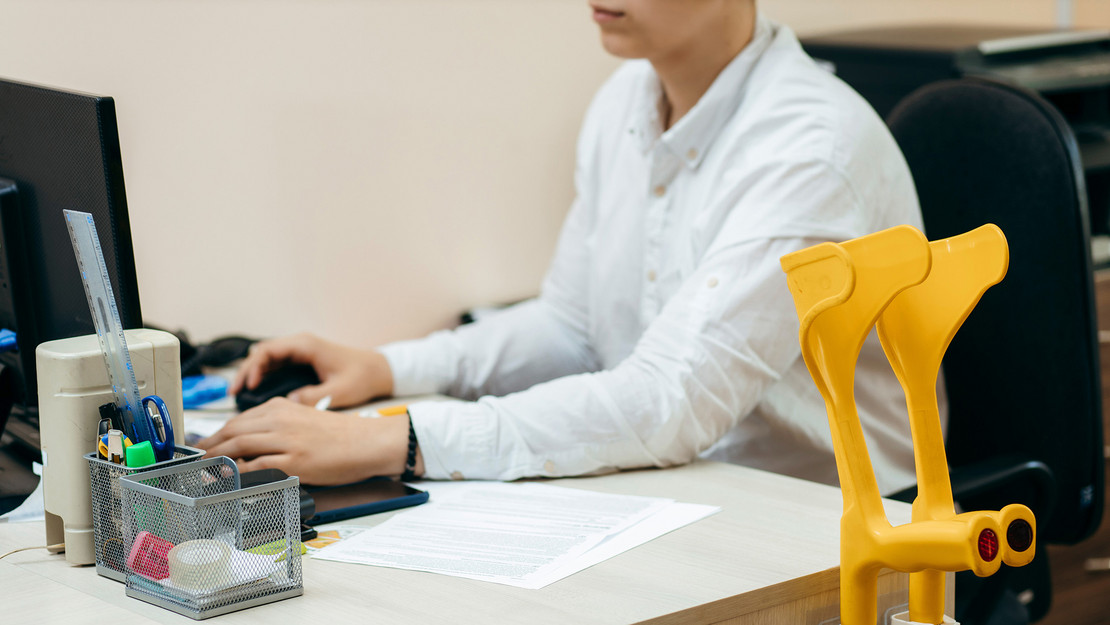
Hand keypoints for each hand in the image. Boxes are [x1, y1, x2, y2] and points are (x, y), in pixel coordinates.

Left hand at [197, 398, 422, 484]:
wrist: (366, 442)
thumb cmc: (340, 435)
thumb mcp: (304, 420)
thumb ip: (277, 427)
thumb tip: (250, 445)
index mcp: (281, 407)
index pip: (238, 420)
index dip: (216, 434)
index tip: (205, 445)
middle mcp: (280, 419)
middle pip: (232, 431)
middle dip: (209, 446)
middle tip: (196, 460)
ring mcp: (286, 440)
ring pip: (239, 445)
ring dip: (216, 459)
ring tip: (203, 471)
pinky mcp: (294, 460)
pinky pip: (256, 466)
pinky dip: (237, 472)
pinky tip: (227, 478)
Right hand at [231, 333, 392, 408]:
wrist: (381, 371)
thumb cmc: (363, 376)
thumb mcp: (338, 390)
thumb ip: (313, 397)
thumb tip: (288, 404)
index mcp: (306, 345)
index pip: (268, 351)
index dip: (253, 368)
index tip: (247, 386)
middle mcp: (301, 345)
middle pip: (262, 354)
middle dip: (246, 372)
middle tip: (233, 394)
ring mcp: (301, 352)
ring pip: (267, 360)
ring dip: (252, 375)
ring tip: (238, 395)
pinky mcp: (303, 362)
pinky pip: (276, 366)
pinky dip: (263, 377)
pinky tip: (256, 393)